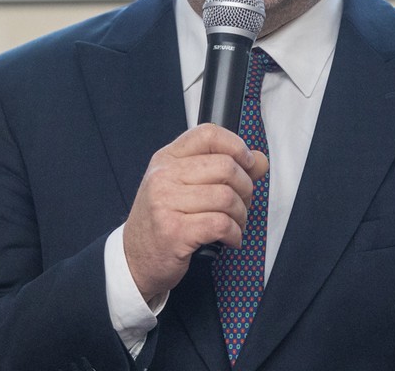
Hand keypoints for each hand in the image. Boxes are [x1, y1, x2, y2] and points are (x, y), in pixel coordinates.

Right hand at [123, 123, 269, 301]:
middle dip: (245, 189)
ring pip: (227, 197)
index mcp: (167, 158)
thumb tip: (260, 161)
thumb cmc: (163, 220)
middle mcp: (164, 176)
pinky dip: (235, 234)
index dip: (236, 146)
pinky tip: (229, 238)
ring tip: (235, 224)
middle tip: (241, 204)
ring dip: (241, 215)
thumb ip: (223, 170)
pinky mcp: (174, 231)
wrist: (134, 259)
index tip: (247, 163)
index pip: (208, 134)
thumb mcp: (186, 187)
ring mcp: (166, 203)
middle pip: (226, 167)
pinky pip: (221, 224)